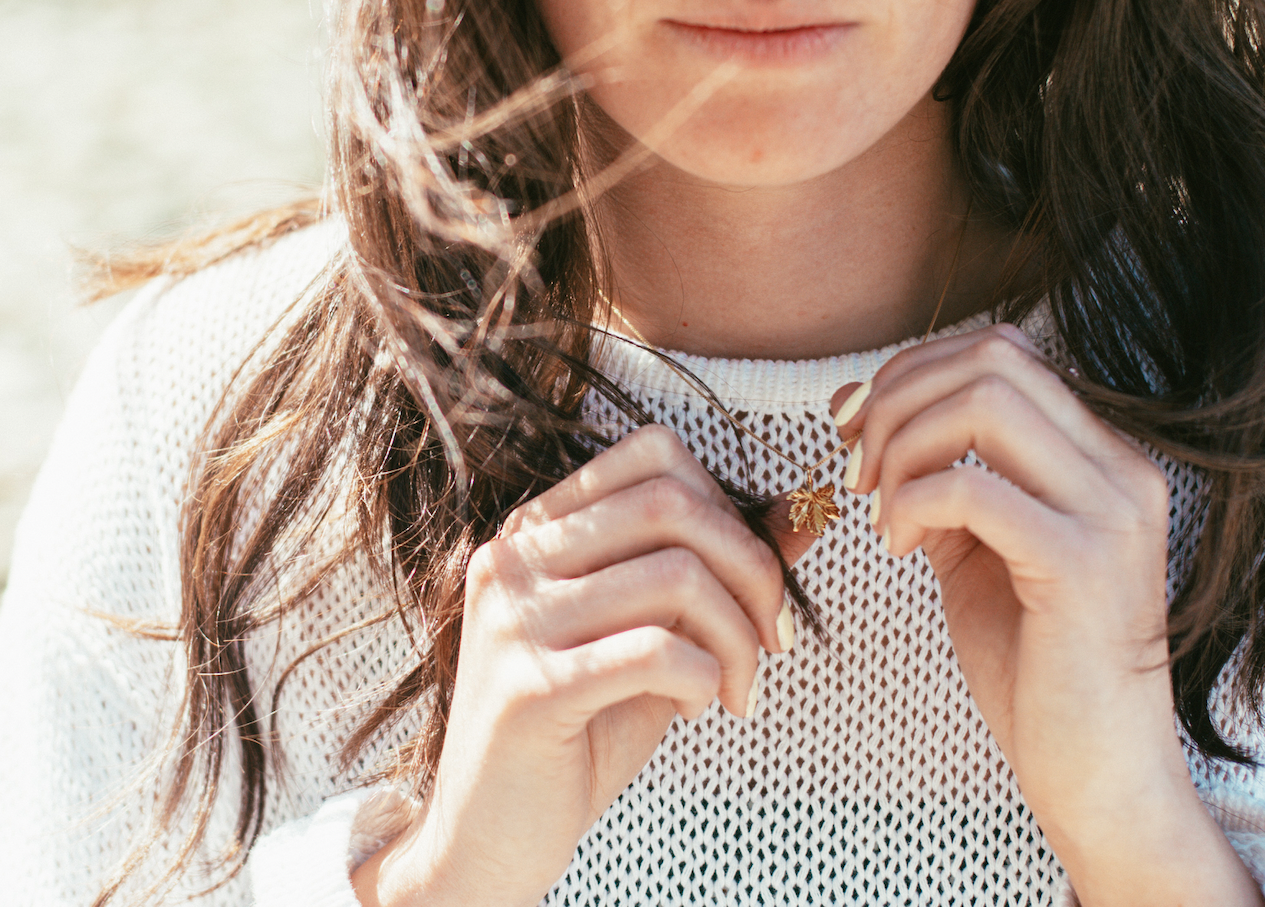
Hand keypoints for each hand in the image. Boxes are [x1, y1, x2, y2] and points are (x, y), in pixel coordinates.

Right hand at [351, 423, 792, 906]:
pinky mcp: (532, 686)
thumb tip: (803, 513)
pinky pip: (656, 651)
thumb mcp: (647, 636)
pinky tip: (695, 704)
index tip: (751, 577)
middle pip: (671, 503)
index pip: (651, 452)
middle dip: (753, 568)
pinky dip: (705, 675)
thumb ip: (710, 572)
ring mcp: (516, 618)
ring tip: (736, 687)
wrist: (487, 838)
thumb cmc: (575, 734)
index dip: (725, 503)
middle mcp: (516, 556)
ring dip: (737, 638)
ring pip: (676, 576)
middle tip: (772, 638)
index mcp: (536, 528)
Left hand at [838, 324, 1260, 905]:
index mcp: (1101, 456)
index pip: (1003, 351)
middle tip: (853, 464)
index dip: (913, 367)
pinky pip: (971, 488)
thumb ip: (933, 470)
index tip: (855, 421)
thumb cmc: (1033, 659)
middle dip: (897, 397)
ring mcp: (1109, 515)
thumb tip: (855, 403)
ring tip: (876, 506)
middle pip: (990, 360)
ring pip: (984, 403)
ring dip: (903, 443)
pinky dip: (912, 502)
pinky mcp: (1082, 567)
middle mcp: (1120, 471)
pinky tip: (897, 546)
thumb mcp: (975, 544)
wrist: (1096, 773)